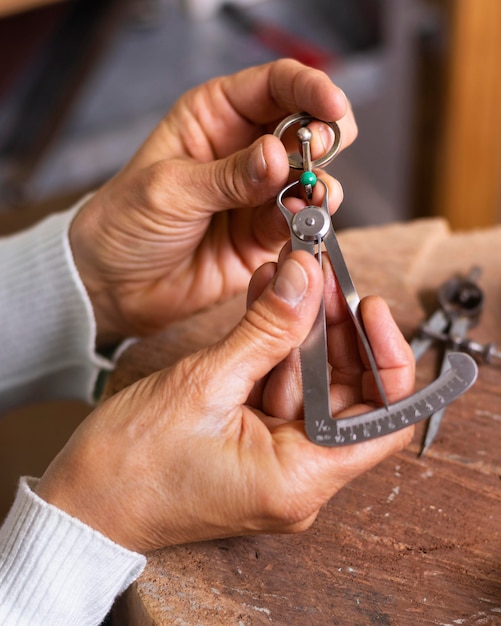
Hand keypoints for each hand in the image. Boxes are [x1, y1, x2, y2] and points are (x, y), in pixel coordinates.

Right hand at [36, 250, 413, 553]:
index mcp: (297, 478)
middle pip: (348, 394)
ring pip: (312, 385)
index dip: (387, 359)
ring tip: (287, 278)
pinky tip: (268, 304)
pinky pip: (280, 389)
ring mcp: (276, 460)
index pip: (383, 420)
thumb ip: (266, 329)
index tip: (369, 310)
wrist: (85, 502)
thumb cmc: (132, 465)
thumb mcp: (205, 383)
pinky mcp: (255, 444)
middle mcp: (298, 476)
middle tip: (317, 279)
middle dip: (335, 331)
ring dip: (301, 331)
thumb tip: (306, 279)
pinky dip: (275, 347)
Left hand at [69, 59, 356, 344]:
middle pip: (306, 128)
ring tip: (309, 200)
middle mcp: (244, 151)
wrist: (115, 285)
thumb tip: (278, 157)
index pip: (274, 86)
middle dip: (324, 137)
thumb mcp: (169, 189)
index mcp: (214, 117)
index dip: (309, 89)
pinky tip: (301, 226)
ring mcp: (258, 195)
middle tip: (321, 154)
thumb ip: (228, 176)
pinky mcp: (265, 236)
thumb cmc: (125, 222)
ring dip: (320, 187)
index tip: (332, 107)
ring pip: (312, 178)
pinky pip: (300, 223)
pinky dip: (309, 224)